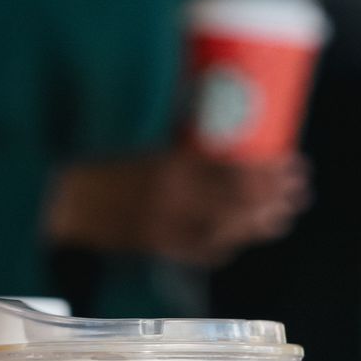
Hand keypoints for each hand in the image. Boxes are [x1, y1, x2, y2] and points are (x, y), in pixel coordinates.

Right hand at [48, 152, 310, 266]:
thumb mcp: (145, 136)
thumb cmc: (100, 157)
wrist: (61, 195)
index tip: (294, 164)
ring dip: (259, 225)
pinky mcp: (154, 245)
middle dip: (276, 199)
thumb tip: (220, 108)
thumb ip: (181, 132)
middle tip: (299, 190)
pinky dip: (225, 245)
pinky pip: (199, 252)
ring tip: (282, 216)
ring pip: (226, 232)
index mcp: (173, 167)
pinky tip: (238, 238)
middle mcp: (175, 201)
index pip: (237, 174)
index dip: (271, 174)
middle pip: (240, 205)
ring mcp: (165, 228)